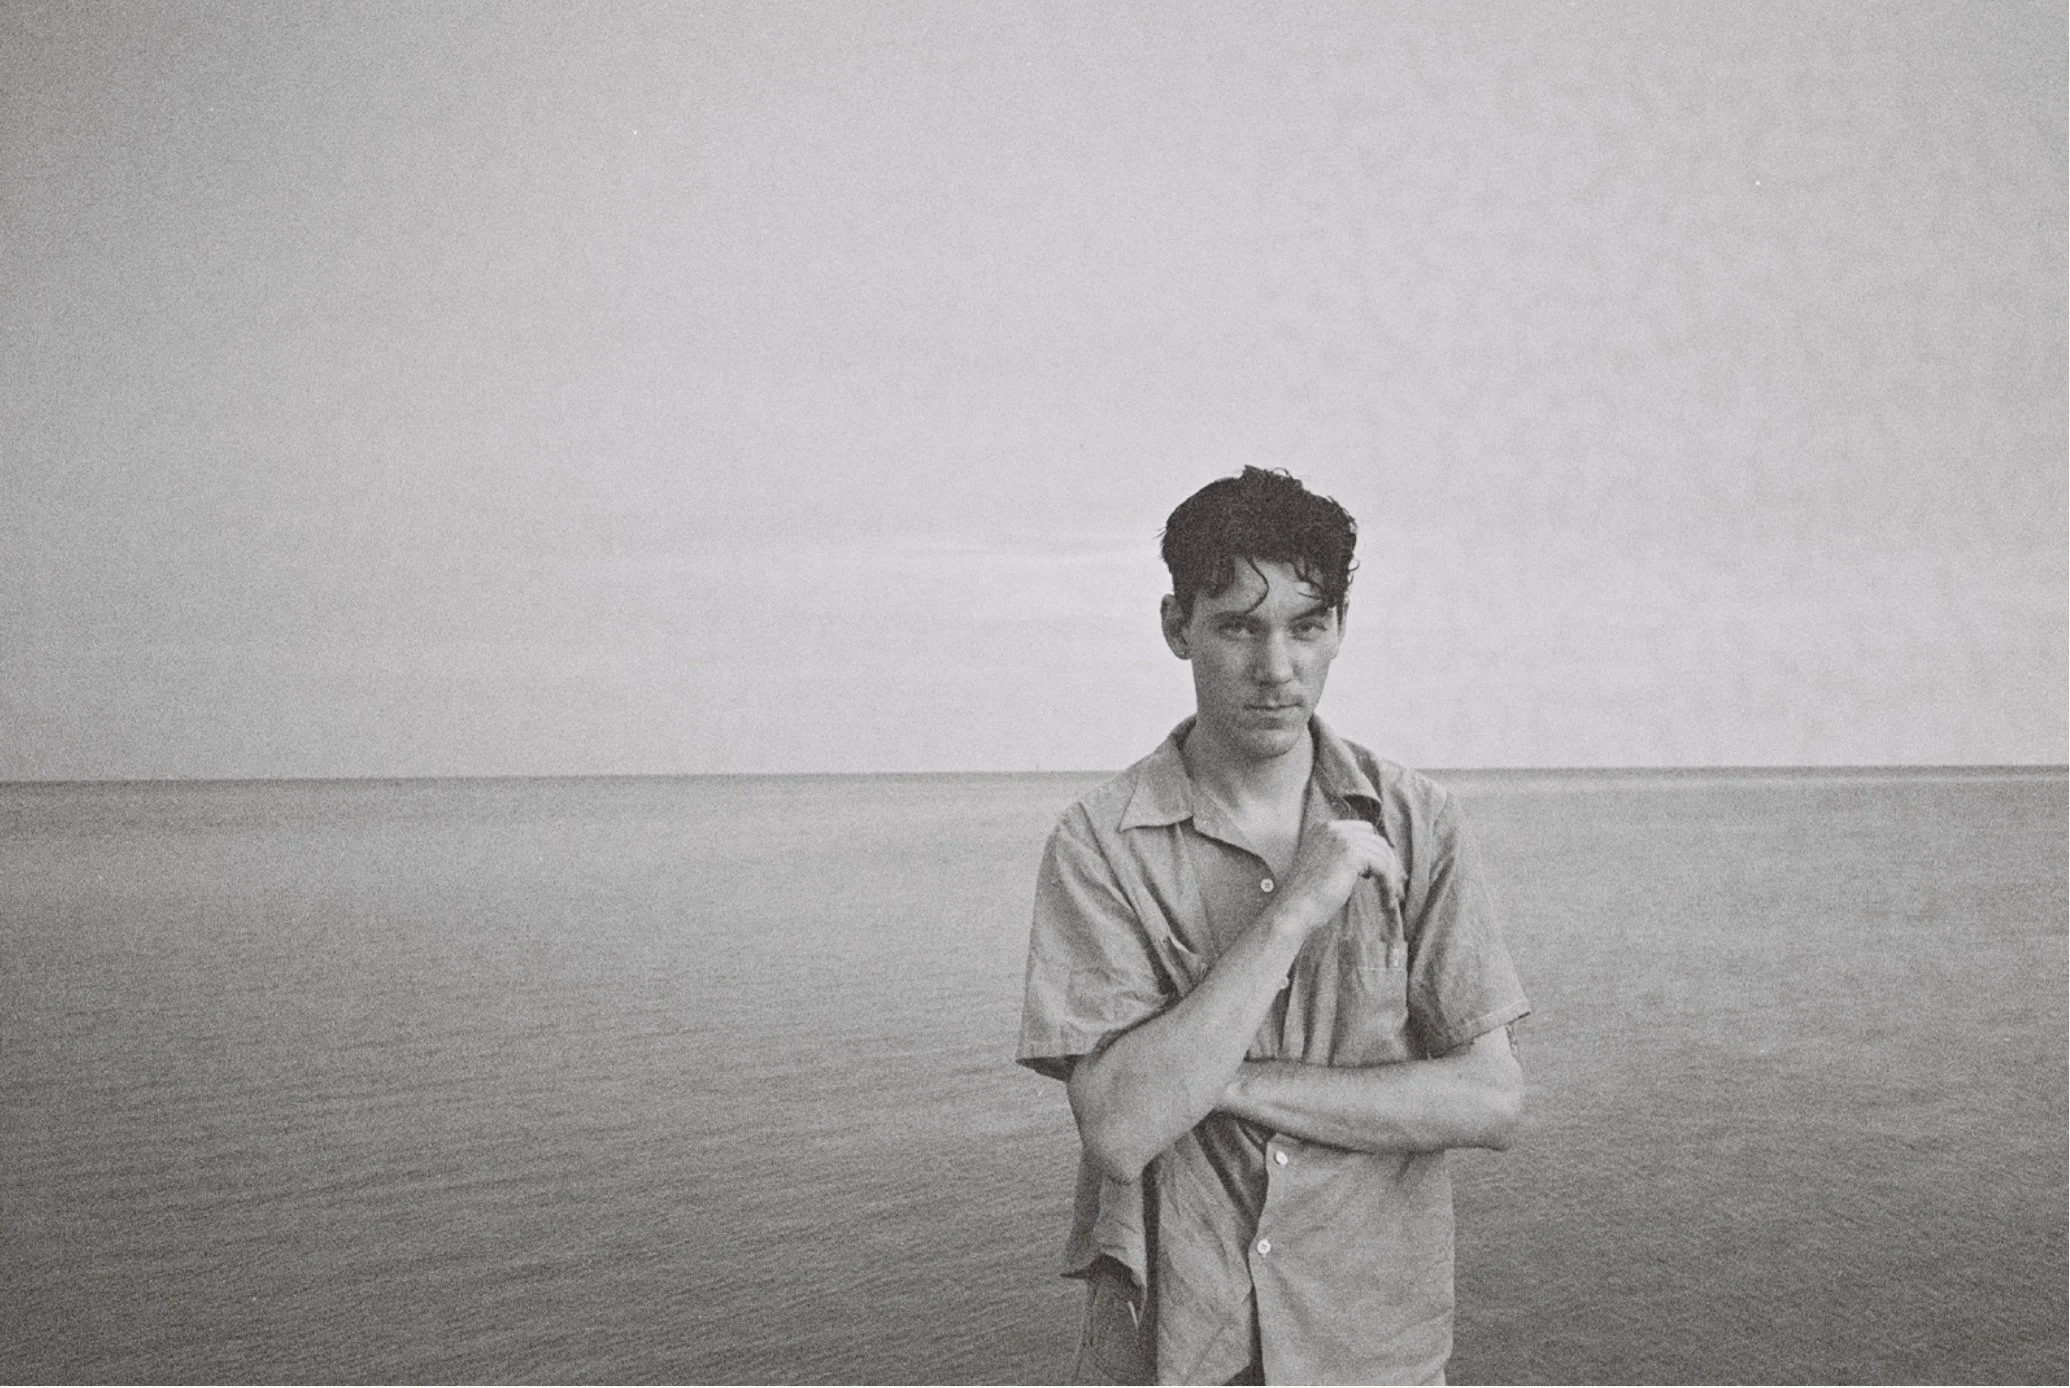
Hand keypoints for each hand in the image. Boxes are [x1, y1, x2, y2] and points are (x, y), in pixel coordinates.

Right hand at [1278, 818, 1403, 931]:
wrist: (1294, 908)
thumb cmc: (1306, 895)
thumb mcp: (1323, 866)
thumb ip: (1341, 856)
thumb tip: (1373, 861)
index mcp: (1323, 828)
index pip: (1363, 831)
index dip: (1374, 853)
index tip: (1381, 875)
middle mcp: (1333, 828)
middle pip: (1376, 840)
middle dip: (1387, 863)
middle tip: (1392, 887)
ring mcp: (1342, 838)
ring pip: (1382, 853)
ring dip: (1390, 877)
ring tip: (1390, 898)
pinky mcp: (1352, 854)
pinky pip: (1382, 866)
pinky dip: (1388, 884)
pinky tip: (1387, 900)